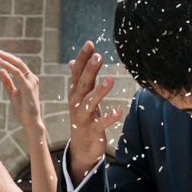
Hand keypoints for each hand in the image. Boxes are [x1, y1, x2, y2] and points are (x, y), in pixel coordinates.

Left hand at [0, 48, 43, 138]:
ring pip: (18, 64)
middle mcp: (32, 78)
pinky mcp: (28, 86)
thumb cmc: (23, 109)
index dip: (7, 57)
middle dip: (5, 54)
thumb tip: (0, 70)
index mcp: (29, 79)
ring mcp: (31, 81)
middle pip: (18, 61)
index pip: (17, 64)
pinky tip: (0, 62)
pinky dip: (8, 66)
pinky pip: (18, 73)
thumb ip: (7, 82)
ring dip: (6, 57)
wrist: (30, 121)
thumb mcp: (12, 93)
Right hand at [66, 42, 122, 183]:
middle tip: (98, 57)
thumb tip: (73, 61)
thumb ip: (79, 79)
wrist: (81, 148)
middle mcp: (76, 104)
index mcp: (75, 94)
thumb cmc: (84, 118)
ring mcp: (83, 118)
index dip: (82, 58)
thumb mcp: (80, 98)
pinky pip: (100, 124)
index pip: (77, 73)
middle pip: (83, 84)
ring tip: (110, 80)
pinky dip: (109, 117)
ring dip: (100, 91)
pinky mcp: (91, 131)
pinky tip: (118, 110)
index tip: (90, 44)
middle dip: (90, 70)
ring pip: (90, 103)